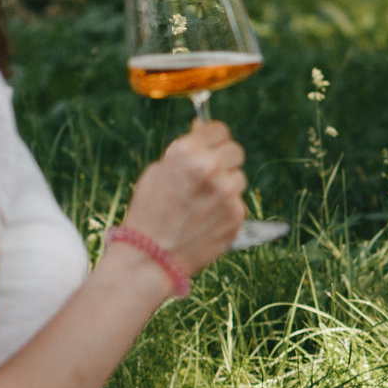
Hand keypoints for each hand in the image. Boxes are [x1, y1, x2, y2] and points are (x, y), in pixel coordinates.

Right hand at [123, 121, 246, 275]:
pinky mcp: (237, 215)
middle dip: (224, 159)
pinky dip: (226, 209)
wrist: (151, 257)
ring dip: (226, 186)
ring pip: (239, 178)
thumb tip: (202, 131)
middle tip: (209, 175)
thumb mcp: (157, 172)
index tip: (210, 146)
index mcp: (187, 152)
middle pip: (235, 150)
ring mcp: (227, 193)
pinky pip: (238, 202)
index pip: (219, 129)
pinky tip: (206, 220)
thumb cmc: (148, 213)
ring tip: (202, 203)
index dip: (213, 139)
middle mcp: (211, 168)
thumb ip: (185, 151)